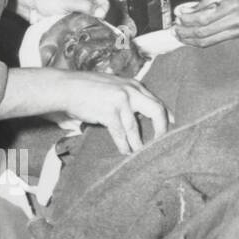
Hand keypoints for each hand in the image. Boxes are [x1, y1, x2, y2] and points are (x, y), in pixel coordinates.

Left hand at [32, 0, 108, 19]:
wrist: (29, 4)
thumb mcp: (67, 1)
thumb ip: (86, 7)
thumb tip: (101, 12)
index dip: (103, 4)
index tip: (101, 16)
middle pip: (96, 2)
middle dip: (96, 12)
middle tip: (94, 22)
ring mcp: (75, 0)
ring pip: (89, 10)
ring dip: (88, 17)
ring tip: (85, 24)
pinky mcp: (70, 9)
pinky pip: (81, 15)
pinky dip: (82, 20)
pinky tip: (80, 24)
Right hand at [54, 70, 170, 152]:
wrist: (65, 87)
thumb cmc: (86, 88)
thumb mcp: (112, 86)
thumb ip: (126, 96)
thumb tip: (138, 113)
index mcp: (133, 85)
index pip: (156, 100)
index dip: (166, 115)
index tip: (172, 126)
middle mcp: (130, 90)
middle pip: (156, 110)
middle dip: (161, 129)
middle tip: (161, 142)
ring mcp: (120, 100)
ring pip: (135, 127)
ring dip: (138, 143)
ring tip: (140, 153)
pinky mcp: (108, 111)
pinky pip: (120, 133)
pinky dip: (124, 144)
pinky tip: (125, 151)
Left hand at [174, 0, 238, 47]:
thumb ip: (205, 1)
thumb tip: (187, 11)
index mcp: (232, 6)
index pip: (203, 17)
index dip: (187, 20)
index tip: (178, 17)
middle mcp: (234, 22)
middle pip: (203, 32)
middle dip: (185, 32)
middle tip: (174, 29)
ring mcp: (235, 33)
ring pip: (206, 41)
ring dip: (189, 40)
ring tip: (178, 36)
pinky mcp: (234, 39)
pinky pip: (213, 43)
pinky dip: (199, 42)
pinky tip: (190, 39)